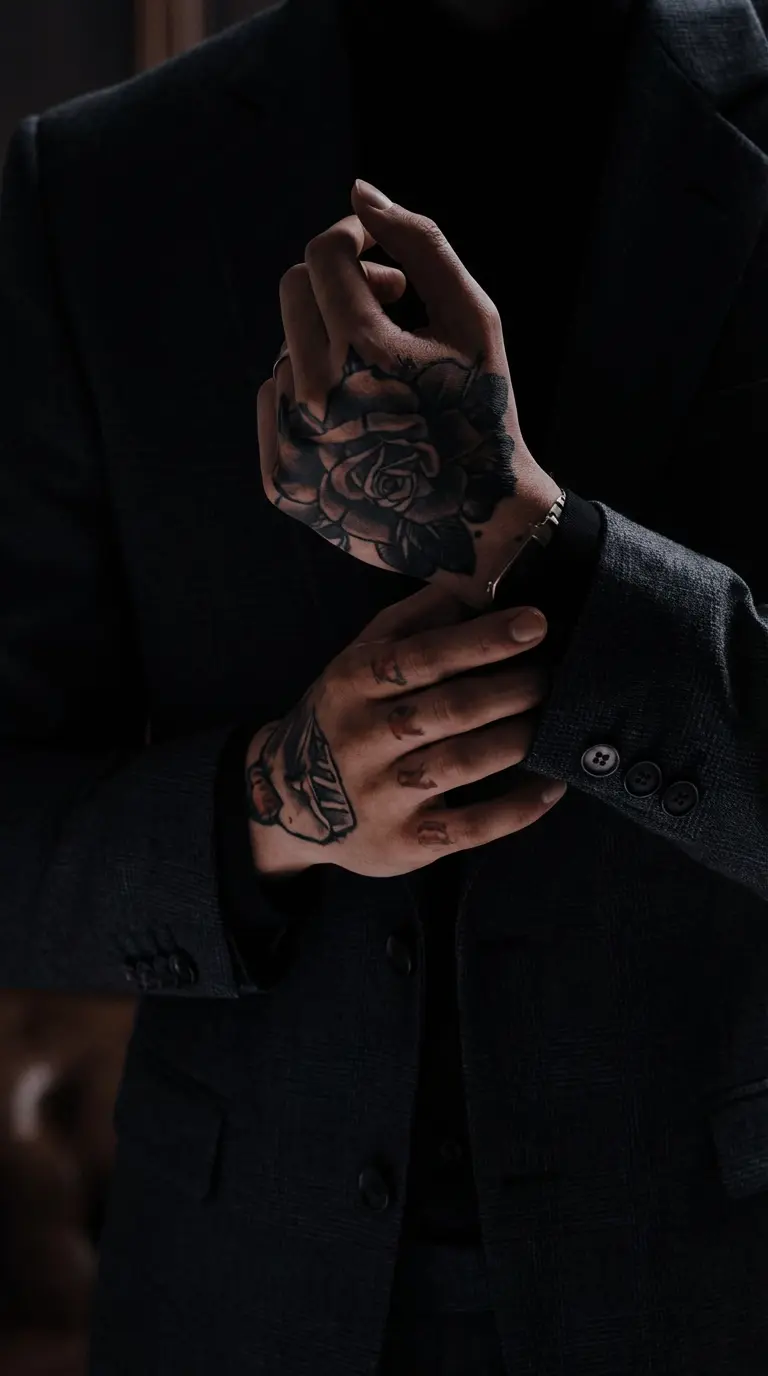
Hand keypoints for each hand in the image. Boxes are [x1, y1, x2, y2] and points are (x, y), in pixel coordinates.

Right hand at [245, 586, 565, 881]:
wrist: (290, 801)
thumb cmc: (345, 715)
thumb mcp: (360, 659)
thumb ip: (412, 621)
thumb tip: (477, 582)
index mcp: (354, 683)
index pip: (424, 656)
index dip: (484, 639)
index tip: (536, 624)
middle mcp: (362, 738)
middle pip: (451, 708)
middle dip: (513, 688)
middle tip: (552, 676)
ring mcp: (381, 796)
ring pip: (463, 763)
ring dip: (519, 739)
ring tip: (553, 718)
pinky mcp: (404, 843)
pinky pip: (471, 827)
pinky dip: (519, 807)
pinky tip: (552, 785)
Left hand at [256, 180, 560, 608]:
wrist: (477, 523)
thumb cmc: (483, 410)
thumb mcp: (474, 320)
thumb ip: (421, 245)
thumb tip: (359, 191)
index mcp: (363, 352)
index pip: (324, 254)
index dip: (354, 240)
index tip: (380, 256)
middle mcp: (314, 398)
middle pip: (294, 292)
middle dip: (340, 284)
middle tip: (391, 305)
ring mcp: (291, 445)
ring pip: (286, 350)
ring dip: (328, 345)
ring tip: (382, 377)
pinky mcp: (279, 482)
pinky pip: (272, 403)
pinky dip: (308, 395)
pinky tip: (356, 417)